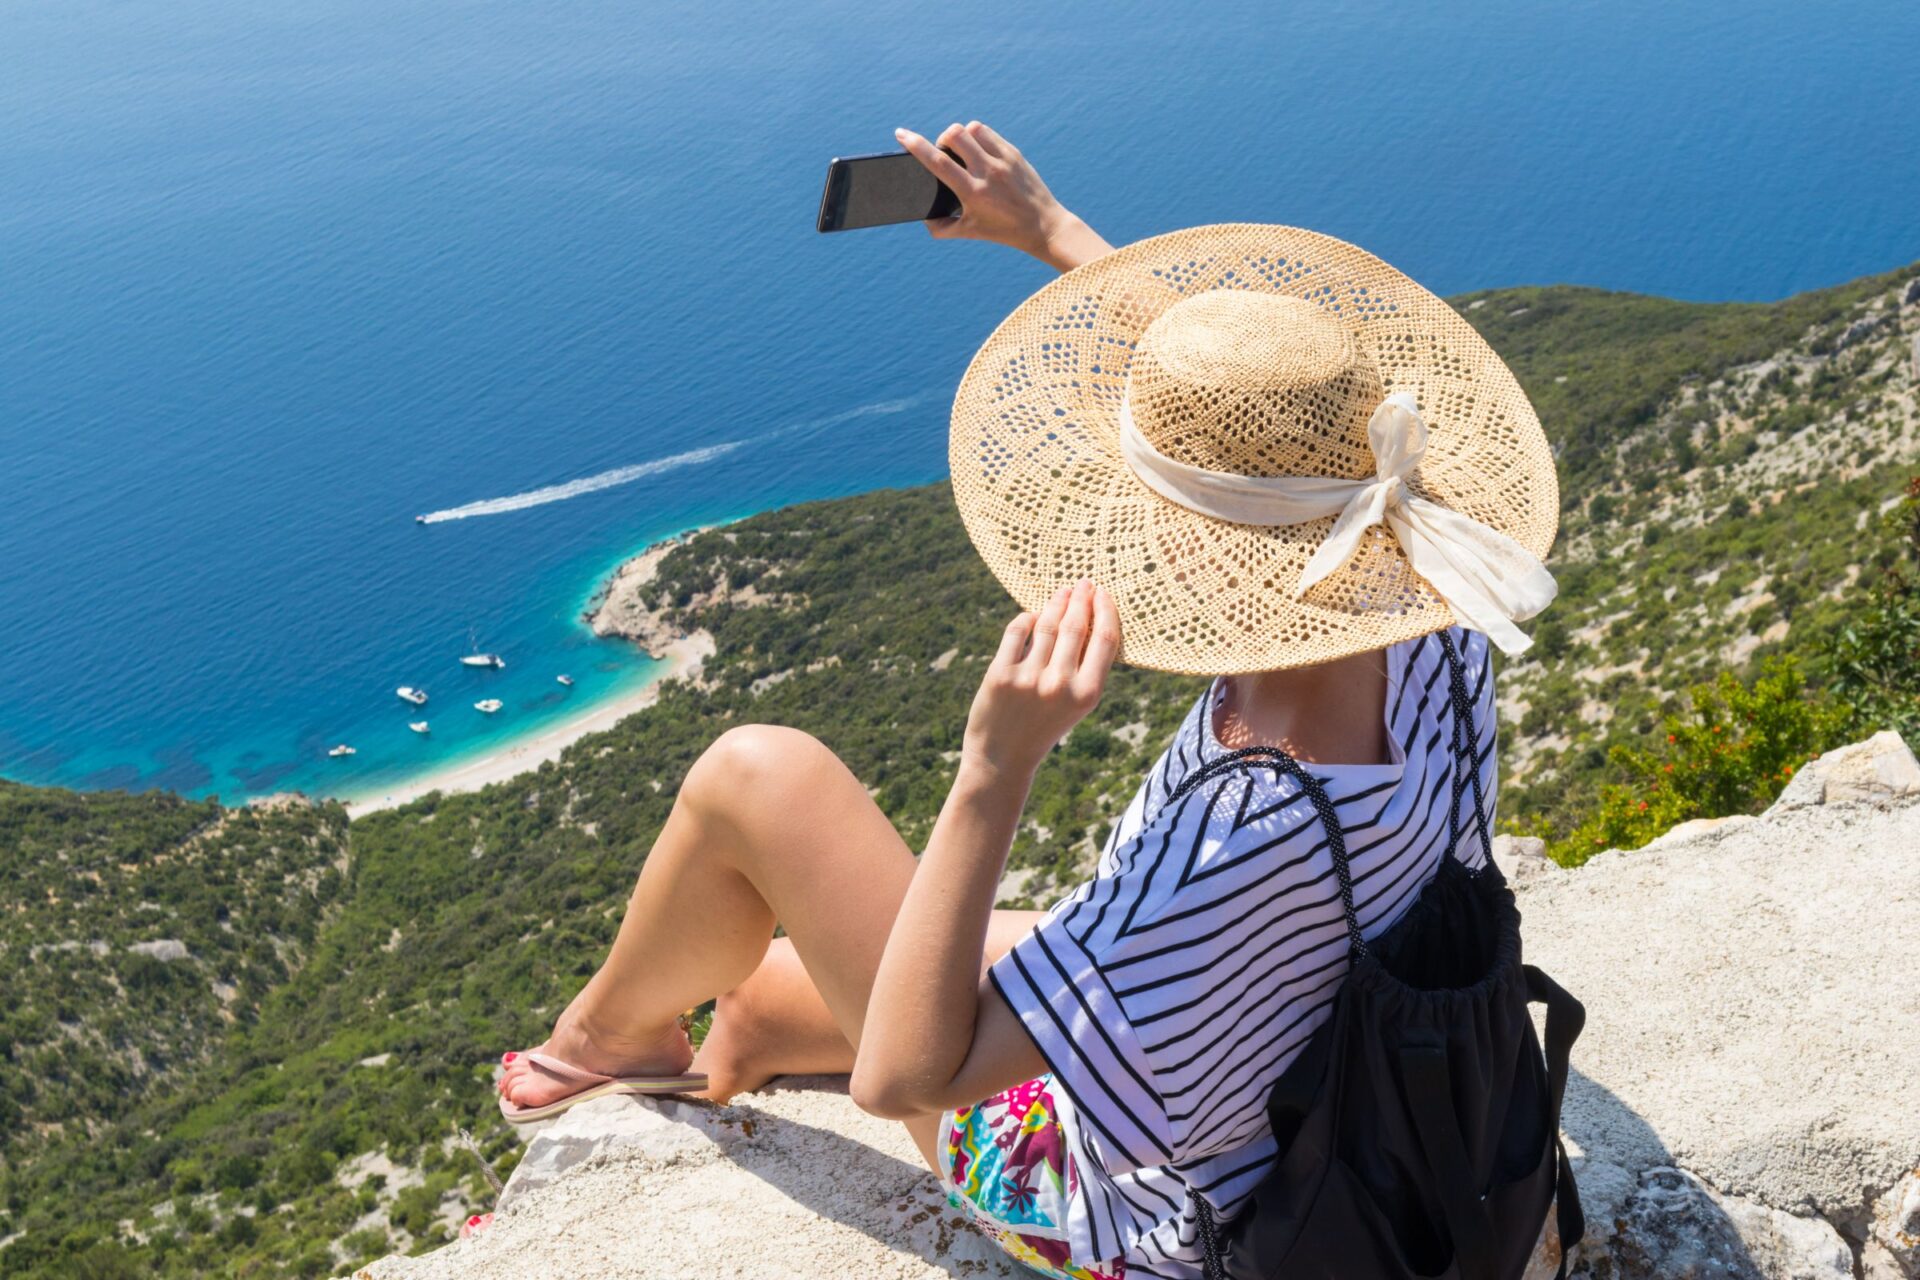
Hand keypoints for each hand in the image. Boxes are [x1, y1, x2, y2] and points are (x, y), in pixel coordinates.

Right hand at [895, 121, 1114, 271]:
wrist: (1043, 226)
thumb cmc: (1003, 231)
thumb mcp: (970, 232)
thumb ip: (942, 228)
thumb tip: (924, 219)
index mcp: (973, 193)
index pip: (939, 162)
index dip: (916, 145)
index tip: (901, 134)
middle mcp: (987, 173)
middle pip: (955, 135)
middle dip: (942, 139)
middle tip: (944, 153)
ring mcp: (1002, 160)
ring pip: (971, 129)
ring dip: (960, 135)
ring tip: (962, 151)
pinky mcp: (1014, 153)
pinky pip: (988, 132)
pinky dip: (976, 136)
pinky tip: (977, 149)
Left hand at [963, 580, 1120, 779]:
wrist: (1004, 758)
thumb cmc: (1044, 726)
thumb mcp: (1075, 704)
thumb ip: (1084, 667)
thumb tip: (1088, 616)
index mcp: (1087, 694)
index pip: (1104, 639)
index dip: (1105, 611)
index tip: (1103, 594)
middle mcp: (1060, 684)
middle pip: (1075, 626)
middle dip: (1081, 599)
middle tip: (1084, 583)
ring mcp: (1029, 678)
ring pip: (1046, 624)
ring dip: (1055, 603)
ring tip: (1061, 593)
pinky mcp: (1001, 674)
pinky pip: (1017, 632)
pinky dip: (1026, 619)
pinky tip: (1032, 615)